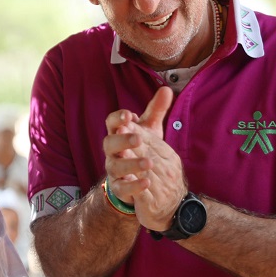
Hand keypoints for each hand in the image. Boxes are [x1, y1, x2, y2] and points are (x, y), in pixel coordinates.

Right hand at [104, 87, 185, 230]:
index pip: (112, 123)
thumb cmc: (140, 148)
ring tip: (149, 163)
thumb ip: (156, 111)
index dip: (118, 118)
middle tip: (138, 139)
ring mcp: (114, 170)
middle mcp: (113, 152)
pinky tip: (147, 182)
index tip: (128, 116)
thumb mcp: (149, 129)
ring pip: (116, 166)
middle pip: (109, 143)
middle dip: (122, 140)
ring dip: (131, 164)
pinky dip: (134, 186)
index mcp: (118, 134)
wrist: (136, 177)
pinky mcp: (119, 187)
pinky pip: (123, 187)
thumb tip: (166, 88)